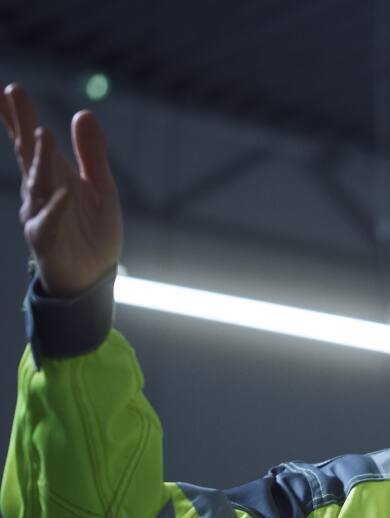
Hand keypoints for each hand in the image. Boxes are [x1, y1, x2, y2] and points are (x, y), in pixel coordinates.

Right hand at [0, 83, 122, 296]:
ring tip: (42, 132)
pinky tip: (64, 192)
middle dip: (21, 123)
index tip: (9, 88)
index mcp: (51, 174)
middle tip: (13, 92)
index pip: (30, 140)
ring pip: (38, 183)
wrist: (92, 277)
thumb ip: (91, 153)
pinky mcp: (48, 239)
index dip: (18, 115)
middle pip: (28, 153)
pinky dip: (57, 206)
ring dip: (40, 158)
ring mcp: (40, 214)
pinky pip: (52, 221)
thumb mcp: (99, 186)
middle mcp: (39, 190)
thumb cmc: (91, 229)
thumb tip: (84, 113)